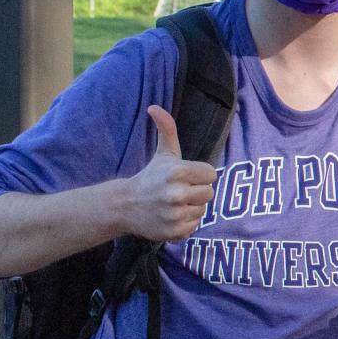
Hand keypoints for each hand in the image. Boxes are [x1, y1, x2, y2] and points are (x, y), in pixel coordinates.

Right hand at [123, 106, 216, 241]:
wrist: (125, 205)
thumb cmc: (151, 176)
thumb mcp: (163, 153)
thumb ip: (167, 129)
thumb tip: (155, 107)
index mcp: (178, 172)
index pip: (211, 175)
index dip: (201, 175)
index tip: (186, 177)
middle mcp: (176, 194)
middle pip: (209, 193)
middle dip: (197, 192)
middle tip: (179, 191)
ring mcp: (175, 214)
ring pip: (202, 210)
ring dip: (192, 207)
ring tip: (174, 203)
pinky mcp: (174, 231)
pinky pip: (194, 226)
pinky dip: (185, 222)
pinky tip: (171, 216)